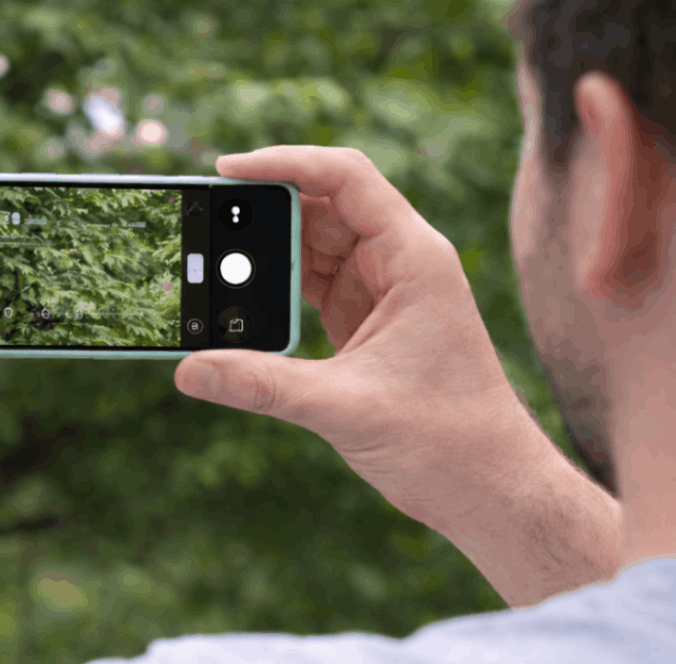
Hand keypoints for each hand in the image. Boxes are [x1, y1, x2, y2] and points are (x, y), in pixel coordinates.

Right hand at [175, 146, 558, 546]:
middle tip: (206, 222)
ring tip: (212, 265)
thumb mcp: (345, 407)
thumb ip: (263, 385)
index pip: (347, 178)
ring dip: (266, 253)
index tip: (228, 170)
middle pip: (323, 207)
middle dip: (264, 211)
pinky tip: (240, 302)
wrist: (486, 487)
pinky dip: (276, 289)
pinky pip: (313, 286)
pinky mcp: (367, 323)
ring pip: (314, 247)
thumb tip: (189, 371)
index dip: (286, 163)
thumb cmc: (445, 441)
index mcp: (414, 259)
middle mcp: (400, 263)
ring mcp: (383, 292)